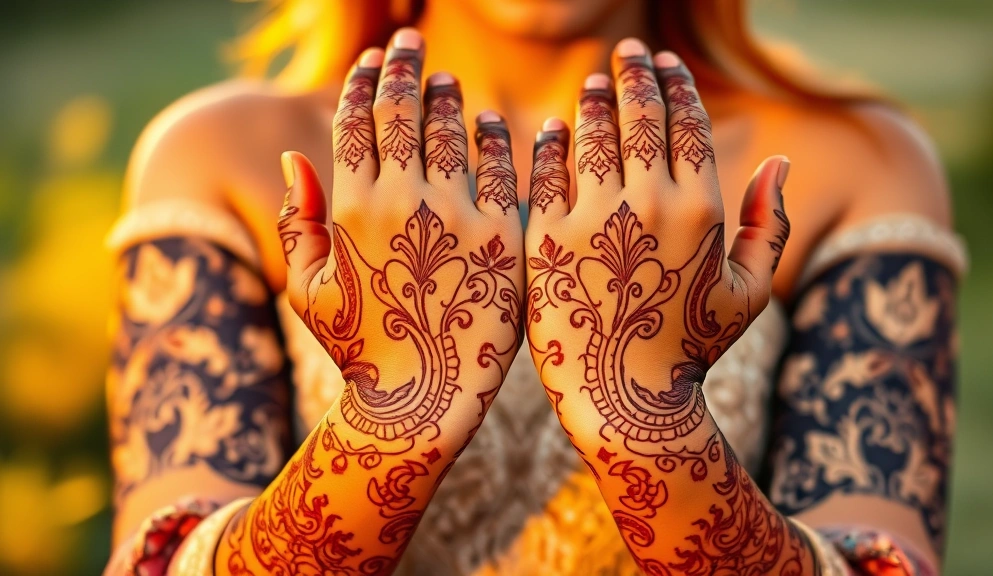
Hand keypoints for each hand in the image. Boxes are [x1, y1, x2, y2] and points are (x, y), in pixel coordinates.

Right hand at [232, 28, 523, 573]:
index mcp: (353, 209)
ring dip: (445, 96)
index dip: (364, 84)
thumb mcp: (309, 290)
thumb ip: (301, 221)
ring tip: (445, 79)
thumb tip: (294, 157)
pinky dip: (496, 140)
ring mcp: (458, 217)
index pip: (357, 123)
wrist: (421, 403)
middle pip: (402, 113)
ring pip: (451, 133)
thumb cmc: (360, 350)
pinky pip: (504, 172)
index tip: (373, 60)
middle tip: (409, 42)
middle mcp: (404, 202)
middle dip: (403, 68)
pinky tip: (490, 124)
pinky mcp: (505, 238)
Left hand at [524, 39, 802, 571]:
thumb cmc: (690, 349)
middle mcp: (649, 204)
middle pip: (641, 117)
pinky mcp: (547, 239)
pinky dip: (551, 145)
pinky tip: (555, 131)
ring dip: (595, 100)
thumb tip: (779, 161)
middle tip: (628, 52)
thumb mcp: (748, 293)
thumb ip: (766, 225)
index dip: (677, 85)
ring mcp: (594, 220)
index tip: (667, 63)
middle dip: (636, 74)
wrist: (625, 399)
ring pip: (593, 137)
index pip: (688, 124)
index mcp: (700, 209)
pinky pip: (546, 175)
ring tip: (594, 83)